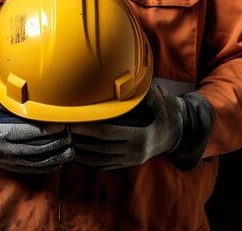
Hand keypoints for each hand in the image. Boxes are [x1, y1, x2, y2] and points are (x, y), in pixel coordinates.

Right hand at [0, 87, 73, 173]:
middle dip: (58, 143)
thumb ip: (12, 97)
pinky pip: (33, 170)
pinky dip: (49, 166)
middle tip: (71, 134)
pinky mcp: (8, 167)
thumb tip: (36, 89)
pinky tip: (60, 159)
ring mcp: (5, 161)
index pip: (32, 133)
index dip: (52, 129)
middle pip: (38, 149)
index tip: (64, 123)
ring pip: (38, 163)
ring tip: (71, 148)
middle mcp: (2, 149)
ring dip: (58, 157)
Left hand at [70, 85, 186, 169]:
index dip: (87, 129)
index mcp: (140, 136)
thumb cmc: (165, 111)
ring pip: (98, 160)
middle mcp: (134, 152)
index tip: (72, 123)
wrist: (179, 132)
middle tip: (62, 130)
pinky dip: (87, 162)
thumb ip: (136, 91)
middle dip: (79, 140)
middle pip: (99, 148)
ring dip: (80, 152)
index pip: (107, 133)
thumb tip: (120, 76)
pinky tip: (76, 153)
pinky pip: (103, 166)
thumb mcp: (155, 99)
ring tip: (64, 141)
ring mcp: (130, 160)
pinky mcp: (127, 164)